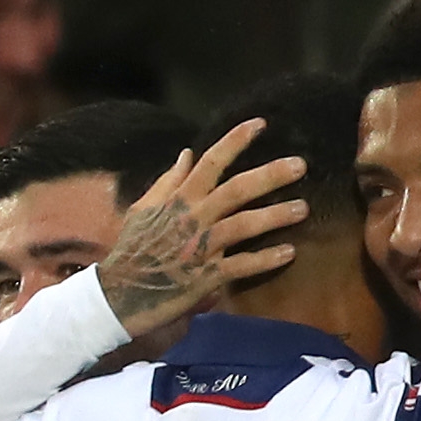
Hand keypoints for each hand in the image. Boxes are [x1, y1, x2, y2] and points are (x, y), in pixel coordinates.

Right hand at [98, 121, 308, 339]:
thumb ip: (168, 181)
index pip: (210, 161)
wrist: (117, 296)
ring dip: (275, 215)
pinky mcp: (205, 277)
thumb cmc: (131, 252)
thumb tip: (187, 154)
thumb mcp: (142, 210)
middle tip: (300, 165)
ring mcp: (199, 247)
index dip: (236, 141)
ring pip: (243, 225)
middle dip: (270, 175)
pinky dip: (266, 259)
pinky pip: (242, 266)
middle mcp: (191, 218)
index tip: (261, 124)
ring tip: (303, 208)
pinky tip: (290, 252)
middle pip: (237, 189)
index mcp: (177, 199)